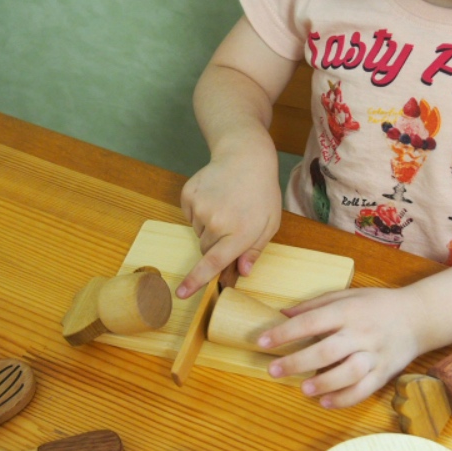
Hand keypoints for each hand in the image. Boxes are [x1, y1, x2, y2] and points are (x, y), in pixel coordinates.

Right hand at [178, 150, 280, 297]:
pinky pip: (189, 217)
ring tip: (226, 207)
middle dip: (216, 246)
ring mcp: (200, 207)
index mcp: (240, 232)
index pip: (214, 263)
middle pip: (206, 250)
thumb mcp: (270, 224)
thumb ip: (254, 251)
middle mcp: (217, 222)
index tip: (181, 293)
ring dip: (209, 228)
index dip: (197, 280)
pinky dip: (200, 213)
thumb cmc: (262, 193)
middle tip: (232, 225)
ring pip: (198, 233)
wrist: (245, 156)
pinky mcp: (188, 196)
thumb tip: (240, 272)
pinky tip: (215, 198)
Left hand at [258, 287, 425, 407]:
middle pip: (327, 350)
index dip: (285, 333)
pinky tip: (325, 402)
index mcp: (348, 310)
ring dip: (324, 383)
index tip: (262, 341)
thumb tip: (283, 313)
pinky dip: (345, 399)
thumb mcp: (347, 295)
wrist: (419, 316)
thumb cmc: (376, 304)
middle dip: (297, 362)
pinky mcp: (385, 372)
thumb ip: (315, 305)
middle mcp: (361, 332)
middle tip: (273, 370)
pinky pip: (365, 389)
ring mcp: (375, 354)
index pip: (311, 321)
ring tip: (304, 389)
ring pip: (349, 372)